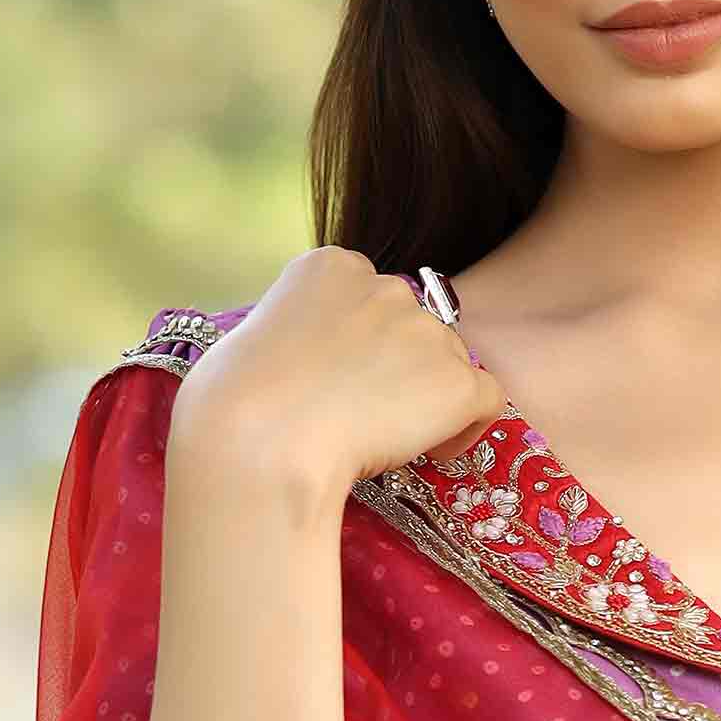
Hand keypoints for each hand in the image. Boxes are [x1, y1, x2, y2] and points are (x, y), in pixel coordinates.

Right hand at [174, 244, 506, 501]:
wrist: (259, 439)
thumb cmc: (233, 405)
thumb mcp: (255, 342)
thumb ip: (302, 335)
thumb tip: (319, 365)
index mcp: (329, 267)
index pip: (370, 299)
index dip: (363, 346)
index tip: (341, 384)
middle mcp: (385, 285)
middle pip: (413, 328)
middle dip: (397, 370)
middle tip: (364, 417)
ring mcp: (424, 330)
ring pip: (448, 364)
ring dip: (426, 399)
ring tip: (386, 440)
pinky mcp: (455, 379)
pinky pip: (487, 400)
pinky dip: (465, 428)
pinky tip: (430, 453)